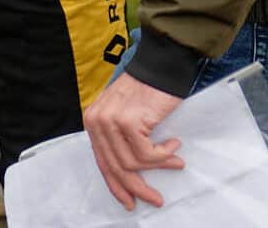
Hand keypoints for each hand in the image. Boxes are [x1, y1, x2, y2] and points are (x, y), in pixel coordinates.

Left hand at [83, 72, 185, 209]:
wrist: (161, 65)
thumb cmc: (148, 90)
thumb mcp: (124, 115)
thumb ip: (120, 140)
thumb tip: (129, 175)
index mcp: (92, 121)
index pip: (103, 162)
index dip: (117, 185)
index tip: (129, 201)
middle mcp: (97, 121)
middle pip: (116, 167)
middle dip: (137, 187)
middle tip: (155, 199)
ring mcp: (111, 121)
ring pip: (132, 163)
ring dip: (158, 166)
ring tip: (175, 161)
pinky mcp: (128, 121)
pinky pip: (146, 154)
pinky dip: (163, 154)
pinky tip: (174, 144)